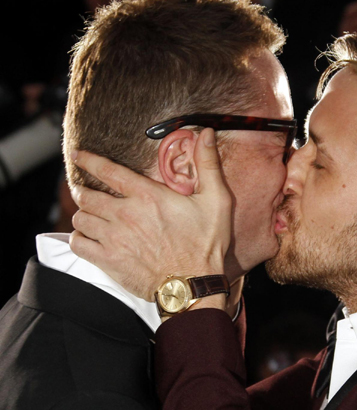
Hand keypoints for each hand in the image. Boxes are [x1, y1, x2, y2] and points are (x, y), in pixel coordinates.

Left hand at [69, 128, 231, 301]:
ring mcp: (114, 238)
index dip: (89, 160)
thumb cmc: (206, 243)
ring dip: (83, 213)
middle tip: (84, 189)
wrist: (193, 285)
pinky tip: (88, 237)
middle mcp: (125, 214)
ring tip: (89, 214)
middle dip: (82, 189)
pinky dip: (78, 237)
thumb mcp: (216, 200)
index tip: (79, 155)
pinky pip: (78, 243)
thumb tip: (206, 134)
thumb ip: (208, 164)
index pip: (108, 170)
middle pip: (87, 195)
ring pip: (81, 218)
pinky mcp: (108, 260)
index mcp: (148, 196)